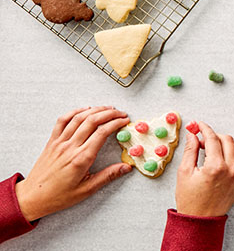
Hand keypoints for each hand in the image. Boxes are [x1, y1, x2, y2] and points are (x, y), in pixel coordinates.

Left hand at [14, 106, 132, 221]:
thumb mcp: (87, 189)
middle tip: (120, 113)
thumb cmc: (58, 196)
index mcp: (81, 158)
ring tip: (107, 109)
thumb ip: (108, 176)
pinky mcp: (52, 142)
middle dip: (109, 113)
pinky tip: (84, 110)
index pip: (102, 132)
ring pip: (79, 118)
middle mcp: (70, 147)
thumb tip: (126, 167)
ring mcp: (59, 143)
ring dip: (95, 110)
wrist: (33, 197)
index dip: (116, 123)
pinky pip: (62, 121)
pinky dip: (74, 112)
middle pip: (92, 121)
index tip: (125, 121)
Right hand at [175, 122, 233, 216]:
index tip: (197, 125)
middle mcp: (231, 169)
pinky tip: (217, 158)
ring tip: (209, 150)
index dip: (204, 128)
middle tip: (200, 141)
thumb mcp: (184, 173)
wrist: (201, 220)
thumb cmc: (190, 200)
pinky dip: (230, 153)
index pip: (213, 139)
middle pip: (227, 139)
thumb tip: (192, 134)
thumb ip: (190, 150)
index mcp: (216, 167)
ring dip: (223, 143)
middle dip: (213, 135)